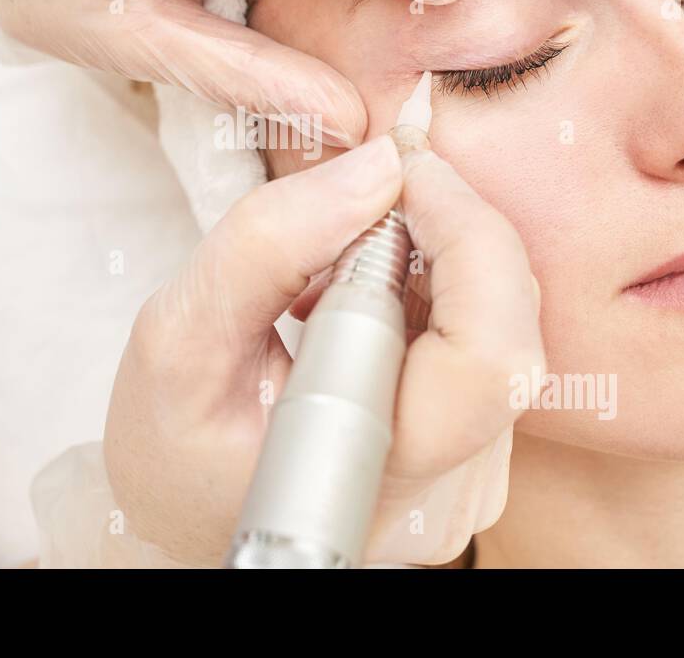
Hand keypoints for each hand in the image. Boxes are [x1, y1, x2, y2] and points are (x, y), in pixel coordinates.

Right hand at [103, 137, 544, 565]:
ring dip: (438, 255)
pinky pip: (485, 334)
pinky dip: (434, 286)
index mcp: (381, 469)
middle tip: (366, 196)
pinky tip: (364, 296)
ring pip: (501, 318)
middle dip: (448, 228)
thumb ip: (269, 245)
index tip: (400, 171)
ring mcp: (475, 471)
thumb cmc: (174, 448)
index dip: (466, 237)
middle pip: (509, 321)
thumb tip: (379, 165)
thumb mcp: (181, 339)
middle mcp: (454, 484)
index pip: (490, 352)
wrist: (189, 517)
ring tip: (339, 266)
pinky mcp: (479, 449)